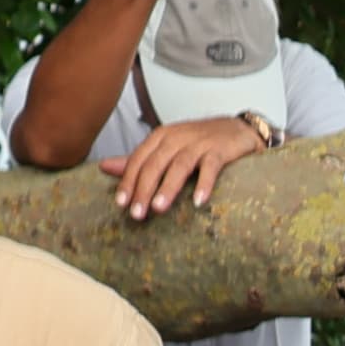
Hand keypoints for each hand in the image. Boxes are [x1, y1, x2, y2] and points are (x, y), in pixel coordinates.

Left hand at [107, 115, 271, 221]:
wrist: (240, 130)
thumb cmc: (200, 143)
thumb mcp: (167, 149)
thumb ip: (139, 161)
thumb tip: (104, 167)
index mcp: (161, 137)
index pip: (139, 159)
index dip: (128, 181)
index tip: (121, 204)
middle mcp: (178, 137)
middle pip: (155, 163)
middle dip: (143, 189)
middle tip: (137, 214)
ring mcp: (200, 142)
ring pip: (179, 165)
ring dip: (168, 188)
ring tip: (159, 209)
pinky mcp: (221, 149)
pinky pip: (211, 167)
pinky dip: (204, 184)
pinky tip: (197, 202)